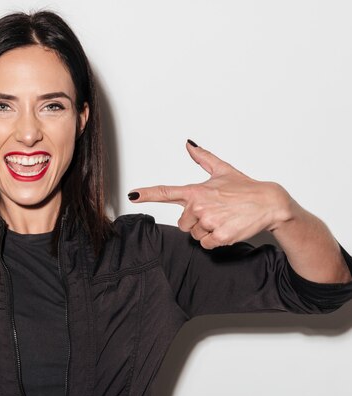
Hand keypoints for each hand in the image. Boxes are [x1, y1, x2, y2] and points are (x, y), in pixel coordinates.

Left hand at [128, 141, 291, 248]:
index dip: (147, 194)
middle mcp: (199, 206)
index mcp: (196, 191)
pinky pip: (205, 244)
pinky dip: (214, 240)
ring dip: (206, 231)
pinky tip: (227, 228)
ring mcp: (209, 222)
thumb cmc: (246, 188)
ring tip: (223, 219)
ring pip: (194, 235)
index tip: (133, 196)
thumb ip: (203, 158)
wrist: (270, 203)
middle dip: (196, 221)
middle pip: (183, 223)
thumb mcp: (223, 170)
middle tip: (215, 212)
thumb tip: (189, 144)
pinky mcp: (219, 236)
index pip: (166, 192)